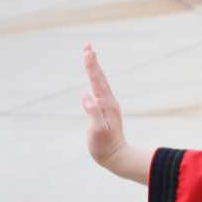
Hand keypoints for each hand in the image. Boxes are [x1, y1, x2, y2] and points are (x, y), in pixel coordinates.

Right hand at [81, 43, 147, 180]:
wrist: (116, 156)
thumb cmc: (105, 146)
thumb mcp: (98, 131)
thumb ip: (93, 113)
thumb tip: (85, 95)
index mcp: (105, 104)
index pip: (96, 80)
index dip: (91, 65)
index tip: (87, 51)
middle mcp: (108, 101)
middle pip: (99, 77)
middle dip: (92, 60)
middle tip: (88, 44)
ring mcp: (108, 105)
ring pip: (100, 81)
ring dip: (94, 67)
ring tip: (90, 54)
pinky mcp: (105, 109)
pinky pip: (99, 89)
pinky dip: (95, 78)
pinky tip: (93, 77)